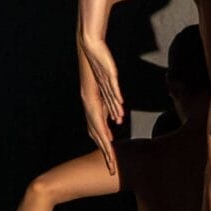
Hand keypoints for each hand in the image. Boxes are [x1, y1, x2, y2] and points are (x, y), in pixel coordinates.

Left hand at [77, 38, 123, 170]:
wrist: (90, 46)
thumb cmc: (96, 68)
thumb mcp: (104, 91)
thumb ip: (109, 105)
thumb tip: (116, 119)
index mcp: (93, 105)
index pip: (98, 130)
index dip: (103, 146)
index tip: (109, 163)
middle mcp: (93, 100)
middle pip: (97, 128)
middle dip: (104, 147)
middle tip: (110, 164)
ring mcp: (99, 89)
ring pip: (103, 110)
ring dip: (108, 127)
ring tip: (113, 143)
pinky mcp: (105, 76)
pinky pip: (111, 91)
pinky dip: (115, 101)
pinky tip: (120, 110)